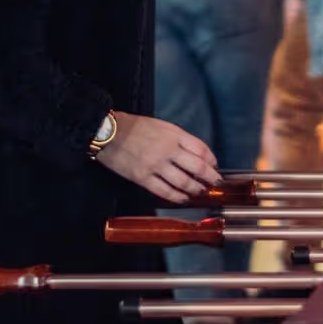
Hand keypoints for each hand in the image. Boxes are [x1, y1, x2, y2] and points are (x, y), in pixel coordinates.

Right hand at [94, 113, 219, 203]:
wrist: (107, 132)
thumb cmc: (134, 127)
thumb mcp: (161, 125)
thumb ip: (178, 139)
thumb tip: (195, 154)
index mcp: (173, 135)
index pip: (201, 149)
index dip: (211, 160)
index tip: (213, 165)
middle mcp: (168, 150)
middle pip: (197, 167)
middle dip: (210, 178)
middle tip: (214, 183)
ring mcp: (155, 165)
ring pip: (184, 182)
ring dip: (196, 189)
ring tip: (200, 191)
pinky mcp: (143, 178)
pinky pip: (165, 191)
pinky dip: (177, 197)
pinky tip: (183, 198)